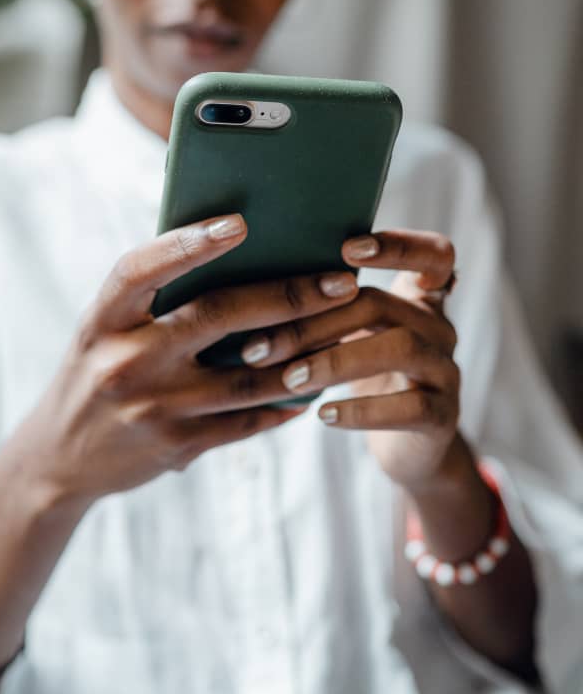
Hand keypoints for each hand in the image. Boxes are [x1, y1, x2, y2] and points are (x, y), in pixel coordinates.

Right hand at [10, 213, 358, 508]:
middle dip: (288, 296)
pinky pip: (245, 422)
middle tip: (340, 282)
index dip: (187, 244)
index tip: (239, 223)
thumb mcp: (105, 329)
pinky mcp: (175, 447)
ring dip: (304, 354)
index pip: (141, 271)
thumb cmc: (96, 370)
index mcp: (102, 320)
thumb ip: (154, 299)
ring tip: (345, 331)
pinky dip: (283, 403)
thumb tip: (236, 251)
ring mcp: (151, 408)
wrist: (57, 458)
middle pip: (217, 318)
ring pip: (247, 376)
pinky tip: (313, 387)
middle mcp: (124, 361)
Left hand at [240, 230, 459, 492]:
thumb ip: (326, 306)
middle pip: (382, 304)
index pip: (432, 253)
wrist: (408, 448)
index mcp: (419, 297)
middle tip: (260, 346)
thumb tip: (247, 284)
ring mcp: (446, 370)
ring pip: (401, 348)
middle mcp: (438, 326)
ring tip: (290, 380)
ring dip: (335, 361)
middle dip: (315, 322)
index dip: (398, 245)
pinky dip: (362, 410)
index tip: (347, 248)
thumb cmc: (365, 376)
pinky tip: (323, 415)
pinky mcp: (444, 415)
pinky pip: (410, 406)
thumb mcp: (351, 335)